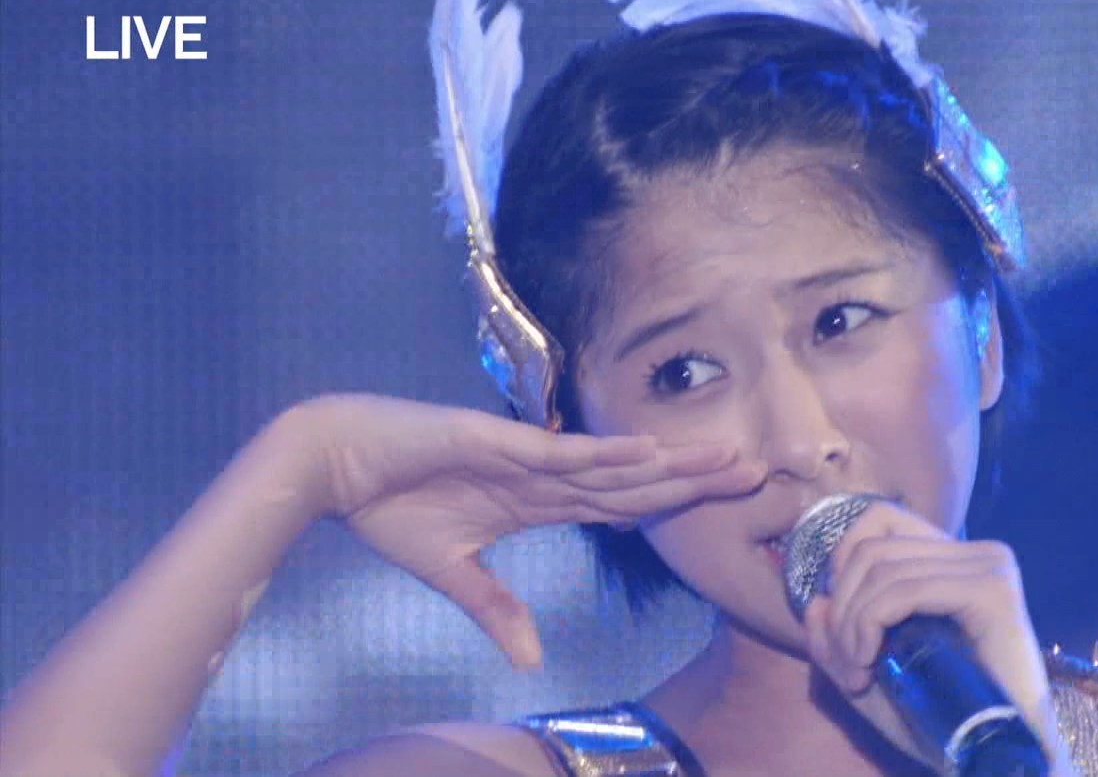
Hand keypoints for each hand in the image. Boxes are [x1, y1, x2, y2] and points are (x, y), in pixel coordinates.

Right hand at [261, 394, 764, 667]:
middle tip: (761, 472)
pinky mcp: (494, 442)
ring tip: (728, 458)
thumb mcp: (452, 571)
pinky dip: (603, 454)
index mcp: (539, 499)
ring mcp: (524, 456)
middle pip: (636, 480)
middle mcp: (544, 474)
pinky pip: (559, 453)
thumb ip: (495, 608)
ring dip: (670, 462)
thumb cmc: (388, 505)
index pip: (622, 504)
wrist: (334, 463)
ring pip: (613, 463)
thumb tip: (531, 658)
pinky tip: (648, 452)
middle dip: (696, 479)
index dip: (673, 504)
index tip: (723, 505)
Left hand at [800, 501, 1068, 772]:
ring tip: (858, 676)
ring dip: (852, 625)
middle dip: (843, 609)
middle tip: (849, 668)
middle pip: (873, 548)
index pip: (880, 520)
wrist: (1003, 753)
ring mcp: (989, 567)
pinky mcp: (991, 592)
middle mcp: (979, 552)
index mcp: (957, 559)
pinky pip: (905, 591)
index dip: (842, 562)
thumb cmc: (945, 718)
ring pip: (882, 569)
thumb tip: (814, 603)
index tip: (841, 624)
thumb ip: (837, 640)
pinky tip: (870, 664)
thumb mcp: (873, 675)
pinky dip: (870, 624)